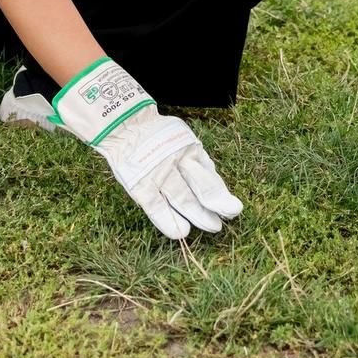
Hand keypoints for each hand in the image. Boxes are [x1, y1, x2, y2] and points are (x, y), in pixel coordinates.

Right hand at [53, 58, 240, 239]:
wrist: (124, 125)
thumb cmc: (158, 138)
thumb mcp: (183, 141)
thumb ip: (198, 163)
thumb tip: (217, 188)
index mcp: (190, 149)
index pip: (209, 176)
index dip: (222, 195)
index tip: (233, 209)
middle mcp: (177, 160)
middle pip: (199, 187)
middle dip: (214, 207)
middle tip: (223, 223)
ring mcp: (158, 172)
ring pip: (182, 198)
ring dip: (197, 215)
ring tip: (211, 227)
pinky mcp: (140, 183)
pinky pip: (156, 206)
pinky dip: (168, 221)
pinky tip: (180, 232)